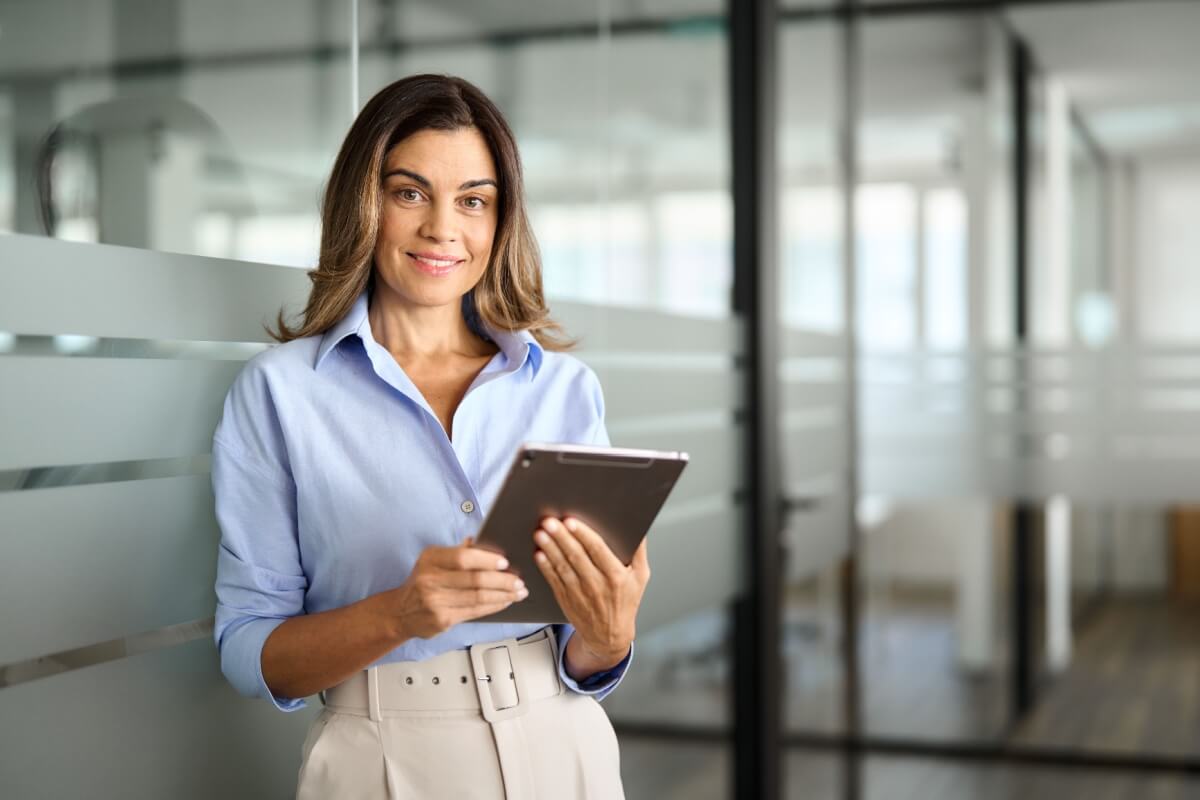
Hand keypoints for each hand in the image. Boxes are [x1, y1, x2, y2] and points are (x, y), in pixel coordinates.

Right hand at [387, 539, 527, 639]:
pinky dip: (494, 606)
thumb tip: (481, 541)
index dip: (486, 560)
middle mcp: (431, 580)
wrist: (400, 613)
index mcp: (431, 559)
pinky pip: (475, 611)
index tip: (505, 562)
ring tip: (518, 592)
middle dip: (502, 581)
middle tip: (519, 581)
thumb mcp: (433, 561)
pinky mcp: (443, 620)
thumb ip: (457, 552)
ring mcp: (436, 602)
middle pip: (475, 580)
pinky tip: (505, 601)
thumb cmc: (423, 582)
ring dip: (503, 595)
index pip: (463, 557)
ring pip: (478, 597)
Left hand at [532, 517, 649, 670]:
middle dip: (562, 538)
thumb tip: (639, 530)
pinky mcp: (566, 599)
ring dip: (550, 549)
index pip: (598, 550)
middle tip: (550, 522)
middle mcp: (597, 585)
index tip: (571, 521)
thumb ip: (639, 552)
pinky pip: (554, 580)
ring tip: (540, 534)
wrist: (609, 636)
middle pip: (576, 556)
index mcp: (616, 576)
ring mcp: (579, 593)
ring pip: (562, 566)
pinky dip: (545, 567)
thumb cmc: (626, 603)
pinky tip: (539, 554)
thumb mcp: (640, 577)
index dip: (583, 535)